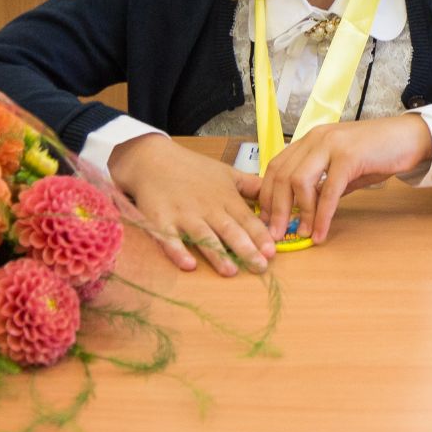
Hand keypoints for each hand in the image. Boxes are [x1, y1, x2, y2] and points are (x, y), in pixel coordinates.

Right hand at [109, 134, 275, 276]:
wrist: (154, 160)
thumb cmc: (194, 169)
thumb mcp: (227, 173)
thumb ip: (252, 186)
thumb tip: (277, 196)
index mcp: (225, 198)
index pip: (247, 219)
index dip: (260, 236)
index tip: (272, 252)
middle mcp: (207, 208)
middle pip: (229, 230)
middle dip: (246, 249)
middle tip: (260, 267)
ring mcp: (183, 215)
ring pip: (203, 236)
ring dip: (216, 254)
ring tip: (230, 271)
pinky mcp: (160, 221)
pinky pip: (169, 239)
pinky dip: (178, 252)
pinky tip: (188, 265)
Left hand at [245, 115, 431, 244]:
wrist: (409, 138)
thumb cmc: (376, 154)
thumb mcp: (341, 169)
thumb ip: (321, 184)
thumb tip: (301, 211)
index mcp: (310, 140)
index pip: (276, 166)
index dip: (267, 195)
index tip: (266, 221)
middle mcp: (316, 138)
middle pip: (282, 174)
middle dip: (275, 208)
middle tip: (275, 234)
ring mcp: (332, 145)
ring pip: (299, 181)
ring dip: (297, 212)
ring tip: (301, 234)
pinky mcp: (349, 156)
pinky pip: (329, 191)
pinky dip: (322, 215)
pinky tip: (321, 233)